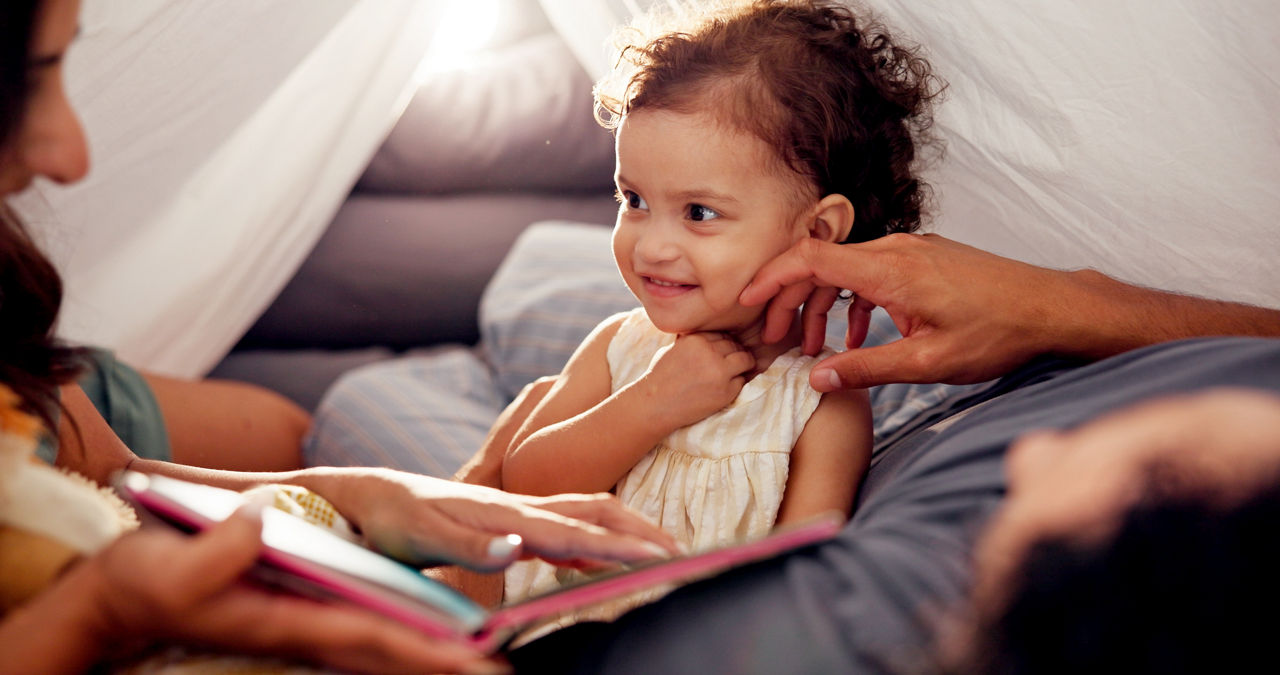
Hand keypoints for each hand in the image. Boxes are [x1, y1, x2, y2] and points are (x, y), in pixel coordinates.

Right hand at [78, 506, 502, 674]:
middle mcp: (305, 630)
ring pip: (380, 646)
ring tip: (479, 665)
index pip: (370, 637)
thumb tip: (259, 524)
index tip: (469, 662)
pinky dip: (397, 642)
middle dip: (441, 666)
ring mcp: (304, 626)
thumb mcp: (177, 565)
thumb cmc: (146, 583)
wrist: (119, 598)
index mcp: (286, 622)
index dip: (420, 650)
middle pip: (389, 651)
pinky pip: (361, 633)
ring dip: (428, 657)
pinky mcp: (298, 616)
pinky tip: (425, 643)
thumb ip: (221, 550)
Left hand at [299, 468, 678, 570]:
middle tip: (683, 554)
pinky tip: (605, 558)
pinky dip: (598, 540)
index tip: (664, 558)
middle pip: (597, 512)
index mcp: (508, 515)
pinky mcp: (509, 523)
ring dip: (627, 529)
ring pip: (587, 514)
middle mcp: (521, 509)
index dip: (624, 546)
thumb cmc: (391, 518)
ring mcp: (518, 513)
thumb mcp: (421, 537)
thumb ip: (471, 546)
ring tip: (661, 551)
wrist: (366, 494)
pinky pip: (566, 528)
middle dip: (643, 531)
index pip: (579, 533)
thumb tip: (520, 546)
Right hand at [640, 331, 754, 429]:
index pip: (722, 334)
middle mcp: (709, 352)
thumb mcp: (673, 348)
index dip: (723, 343)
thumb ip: (693, 340)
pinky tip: (725, 388)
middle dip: (734, 353)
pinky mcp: (725, 391)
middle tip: (729, 363)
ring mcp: (719, 372)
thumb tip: (709, 333)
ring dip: (743, 365)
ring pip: (745, 360)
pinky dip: (736, 384)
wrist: (654, 406)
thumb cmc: (660, 377)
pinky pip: (741, 381)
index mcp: (696, 339)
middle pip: (735, 345)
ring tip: (736, 372)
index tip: (721, 352)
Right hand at [740, 234, 1069, 389]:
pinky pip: (872, 273)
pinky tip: (858, 339)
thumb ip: (866, 369)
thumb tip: (817, 379)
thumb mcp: (927, 363)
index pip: (810, 259)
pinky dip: (853, 303)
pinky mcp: (925, 259)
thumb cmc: (999, 332)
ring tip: (810, 346)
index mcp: (889, 270)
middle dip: (787, 299)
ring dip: (821, 306)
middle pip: (820, 264)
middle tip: (771, 337)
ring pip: (845, 271)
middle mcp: (896, 250)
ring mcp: (912, 251)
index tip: (746, 301)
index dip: (770, 278)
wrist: (1053, 309)